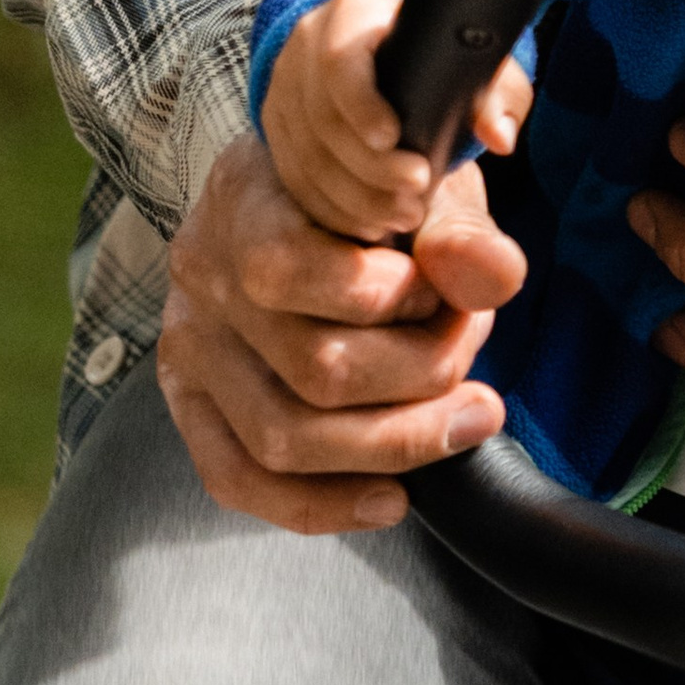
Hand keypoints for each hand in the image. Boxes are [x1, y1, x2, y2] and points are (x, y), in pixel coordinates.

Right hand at [158, 126, 525, 536]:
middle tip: (472, 349)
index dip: (395, 297)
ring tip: (461, 420)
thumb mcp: (419, 180)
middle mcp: (200, 272)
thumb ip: (459, 229)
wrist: (307, 195)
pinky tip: (392, 498)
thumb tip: (495, 279)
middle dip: (420, 376)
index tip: (447, 290)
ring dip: (391, 443)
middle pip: (311, 368)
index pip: (296, 270)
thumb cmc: (367, 188)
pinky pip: (237, 479)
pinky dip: (322, 504)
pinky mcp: (190, 404)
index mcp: (243, 195)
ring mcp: (189, 344)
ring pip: (280, 437)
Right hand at [262, 0, 530, 241]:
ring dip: (356, 198)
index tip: (394, 139)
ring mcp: (284, 87)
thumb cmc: (433, 55)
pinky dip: (332, 209)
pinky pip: (295, 178)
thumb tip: (499, 136)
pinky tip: (370, 224)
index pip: (340, 61)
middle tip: (417, 195)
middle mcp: (307, 45)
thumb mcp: (471, 61)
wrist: (379, 47)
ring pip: (306, 156)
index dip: (362, 105)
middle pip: (323, 119)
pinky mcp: (276, 127)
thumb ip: (495, 93)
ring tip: (404, 216)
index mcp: (351, 13)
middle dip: (371, 169)